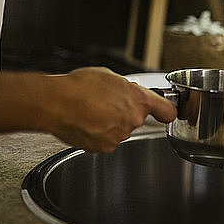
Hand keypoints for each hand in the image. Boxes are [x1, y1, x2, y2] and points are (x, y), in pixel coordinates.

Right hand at [44, 67, 176, 152]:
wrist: (56, 103)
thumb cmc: (79, 87)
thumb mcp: (109, 76)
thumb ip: (126, 88)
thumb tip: (128, 92)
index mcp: (138, 100)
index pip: (167, 111)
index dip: (165, 111)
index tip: (164, 112)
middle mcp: (133, 120)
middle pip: (136, 119)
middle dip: (124, 113)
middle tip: (106, 104)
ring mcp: (119, 136)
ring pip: (120, 130)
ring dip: (110, 124)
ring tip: (91, 112)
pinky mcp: (104, 147)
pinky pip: (106, 140)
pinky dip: (98, 134)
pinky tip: (86, 123)